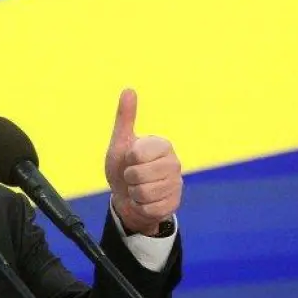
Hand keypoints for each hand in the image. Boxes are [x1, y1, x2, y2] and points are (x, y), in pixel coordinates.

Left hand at [105, 89, 181, 235]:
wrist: (126, 196)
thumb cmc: (123, 166)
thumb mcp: (120, 142)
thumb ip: (125, 117)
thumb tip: (128, 89)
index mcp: (163, 145)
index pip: (138, 154)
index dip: (128, 159)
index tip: (130, 159)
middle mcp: (174, 163)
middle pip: (140, 175)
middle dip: (129, 178)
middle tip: (132, 176)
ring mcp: (176, 184)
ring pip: (145, 193)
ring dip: (134, 193)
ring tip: (137, 188)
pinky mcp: (174, 204)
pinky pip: (151, 208)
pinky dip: (141, 207)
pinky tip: (144, 201)